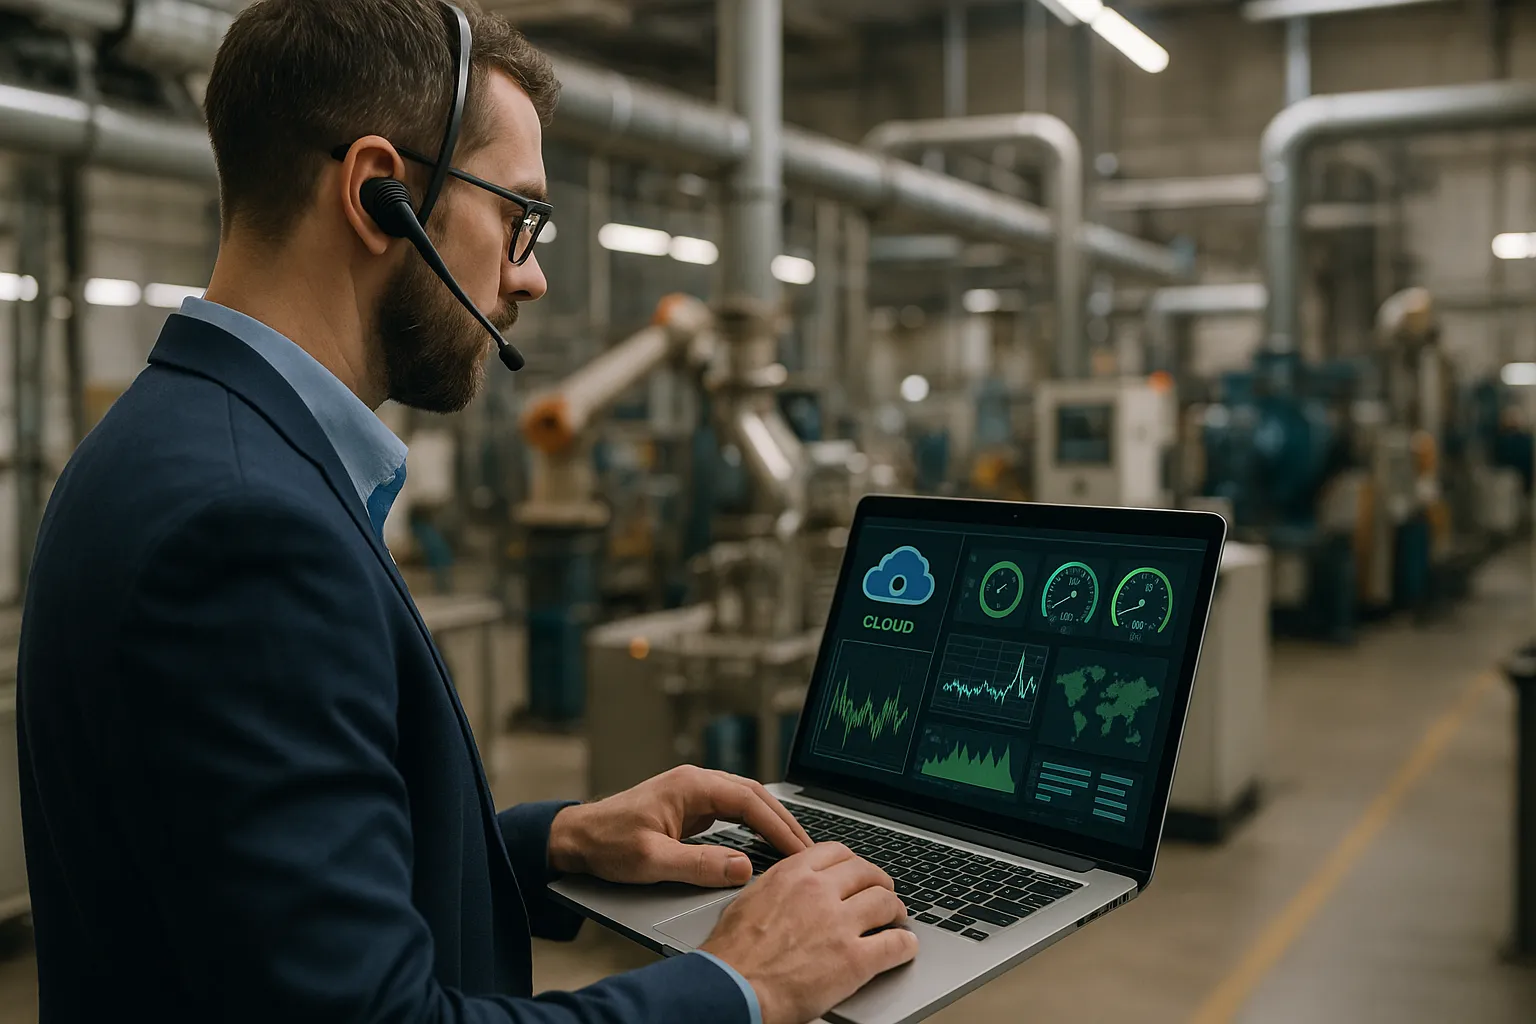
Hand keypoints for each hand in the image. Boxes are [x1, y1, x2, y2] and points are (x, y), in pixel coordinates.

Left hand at [547, 765, 812, 886]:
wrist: (576, 838)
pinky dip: (756, 824)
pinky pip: (734, 811)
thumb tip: (743, 867)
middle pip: (755, 796)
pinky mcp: (690, 807)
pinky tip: (767, 842)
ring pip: (747, 801)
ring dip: (772, 821)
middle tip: (811, 851)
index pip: (750, 802)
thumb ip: (698, 864)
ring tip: (797, 847)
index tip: (801, 852)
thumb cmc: (607, 844)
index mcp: (691, 786)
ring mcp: (694, 793)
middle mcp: (696, 782)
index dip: (779, 827)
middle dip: (785, 822)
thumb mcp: (651, 860)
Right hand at [701, 842, 918, 1023]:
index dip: (853, 863)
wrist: (732, 989)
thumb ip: (776, 888)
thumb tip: (786, 890)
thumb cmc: (730, 955)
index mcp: (792, 875)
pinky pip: (895, 944)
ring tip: (896, 920)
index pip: (837, 852)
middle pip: (867, 873)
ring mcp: (840, 924)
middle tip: (883, 893)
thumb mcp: (748, 901)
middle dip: (879, 883)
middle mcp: (819, 891)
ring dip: (896, 910)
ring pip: (886, 902)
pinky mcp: (854, 960)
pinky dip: (905, 945)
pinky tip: (904, 947)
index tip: (857, 873)